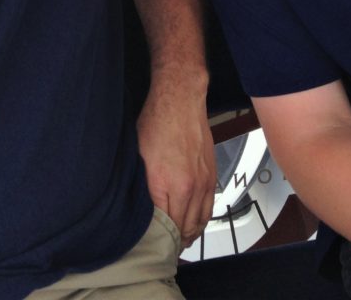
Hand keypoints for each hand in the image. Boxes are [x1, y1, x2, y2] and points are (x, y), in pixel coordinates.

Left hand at [136, 81, 216, 249]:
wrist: (180, 100)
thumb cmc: (157, 122)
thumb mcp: (139, 157)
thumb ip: (143, 186)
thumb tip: (141, 207)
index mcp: (165, 184)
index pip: (164, 226)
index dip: (158, 240)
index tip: (153, 247)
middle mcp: (188, 187)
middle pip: (184, 229)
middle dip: (174, 242)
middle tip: (165, 250)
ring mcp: (203, 182)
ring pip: (199, 222)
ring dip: (190, 234)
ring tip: (179, 241)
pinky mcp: (211, 175)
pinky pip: (209, 207)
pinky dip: (201, 219)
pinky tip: (193, 222)